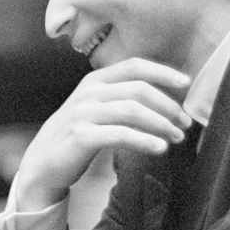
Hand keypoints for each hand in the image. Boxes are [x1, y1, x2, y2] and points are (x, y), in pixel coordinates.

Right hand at [12, 58, 191, 212]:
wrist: (42, 163)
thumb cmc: (76, 136)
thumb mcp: (96, 109)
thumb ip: (120, 99)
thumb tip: (165, 99)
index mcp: (94, 81)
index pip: (134, 66)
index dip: (162, 72)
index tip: (186, 84)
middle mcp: (88, 92)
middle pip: (138, 89)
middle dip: (168, 106)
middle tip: (185, 124)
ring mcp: (83, 113)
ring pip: (132, 110)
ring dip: (161, 124)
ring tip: (177, 138)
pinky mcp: (81, 136)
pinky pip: (121, 135)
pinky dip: (145, 141)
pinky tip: (160, 148)